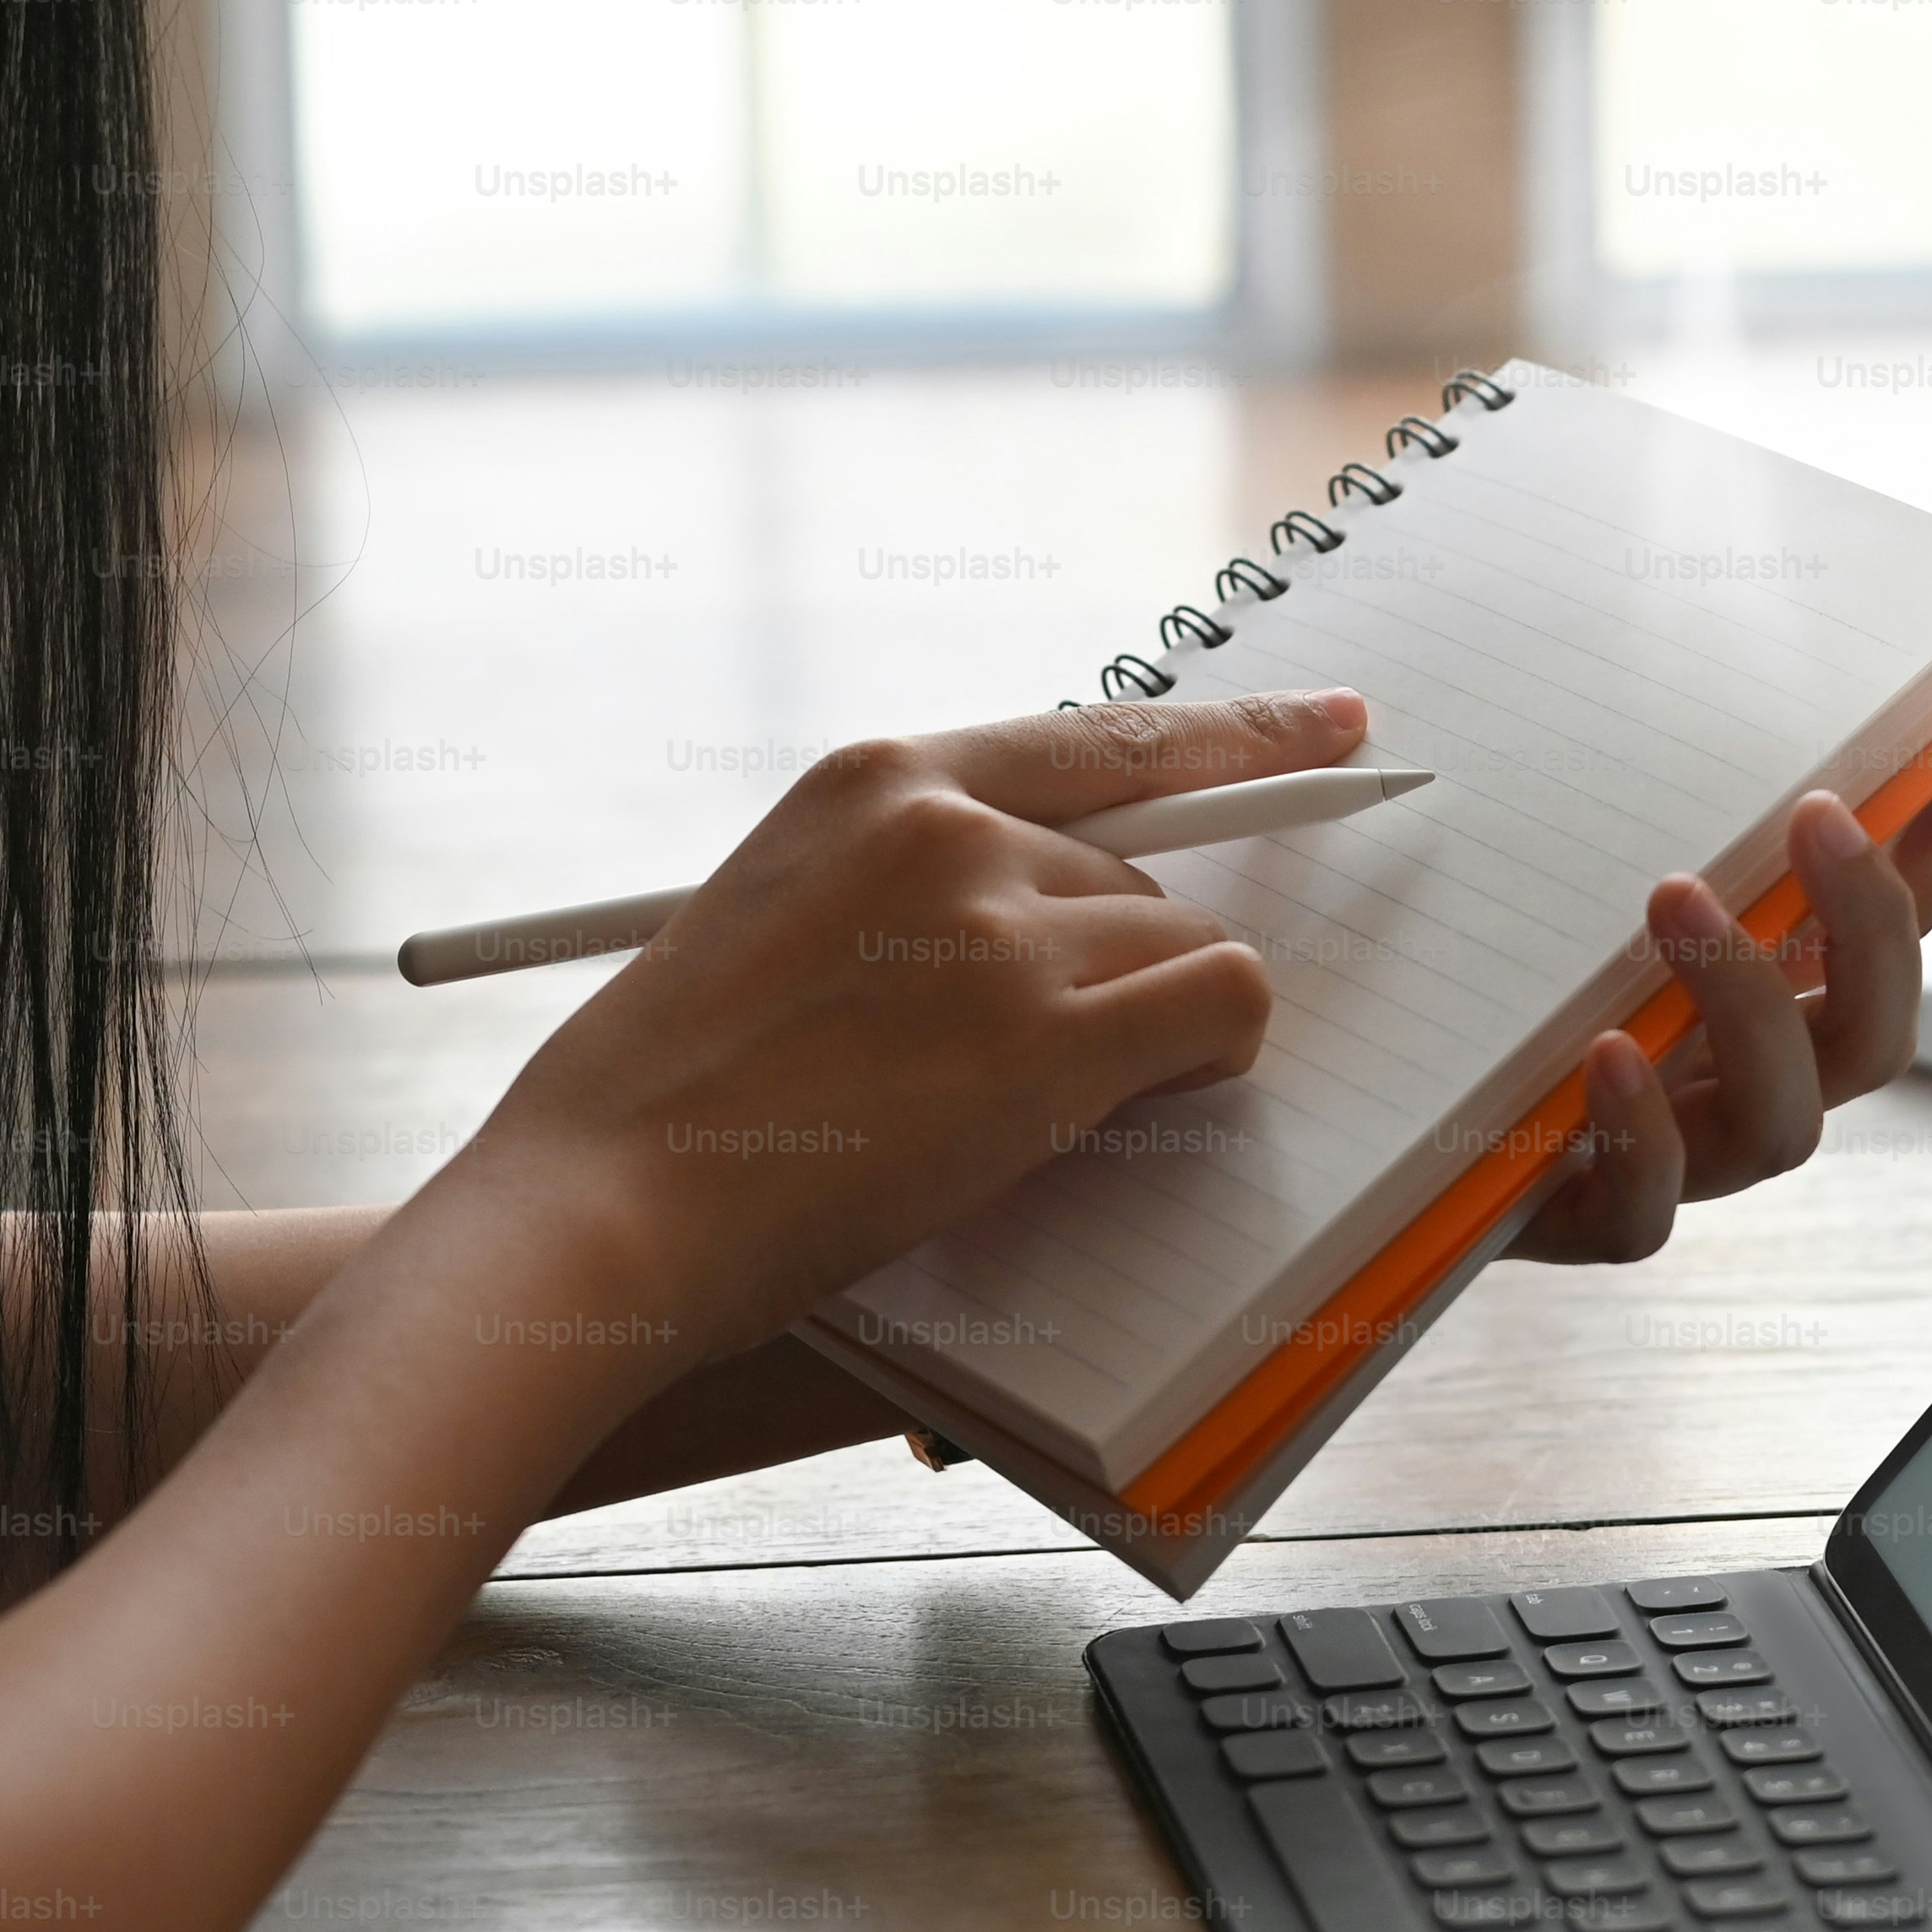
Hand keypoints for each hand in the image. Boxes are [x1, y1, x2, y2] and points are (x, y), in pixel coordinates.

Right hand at [445, 691, 1363, 1351]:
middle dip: (1121, 963)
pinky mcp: (1046, 1041)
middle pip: (1141, 868)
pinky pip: (1220, 1005)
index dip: (1236, 730)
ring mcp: (1002, 928)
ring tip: (1029, 1105)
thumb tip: (1034, 921)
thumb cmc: (661, 1100)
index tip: (1330, 726)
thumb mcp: (773, 919)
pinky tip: (1151, 1096)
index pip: (1098, 733)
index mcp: (871, 779)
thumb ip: (900, 889)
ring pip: (1182, 940)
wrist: (601, 1206)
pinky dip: (1214, 1052)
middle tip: (1038, 1057)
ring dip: (1148, 1023)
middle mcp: (949, 826)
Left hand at [1509, 726, 1931, 1264]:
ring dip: (1748, 1005)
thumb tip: (1726, 695)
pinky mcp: (1593, 1216)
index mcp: (1774, 996)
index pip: (1899, 922)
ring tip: (1674, 898)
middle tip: (1814, 816)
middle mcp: (1751, 1081)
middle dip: (1867, 926)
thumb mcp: (1587, 875)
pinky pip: (1646, 1210)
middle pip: (1874, 1035)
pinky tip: (1607, 1054)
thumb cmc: (1510, 983)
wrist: (1390, 1130)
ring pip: (1782, 1125)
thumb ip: (1668, 814)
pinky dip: (1641, 1130)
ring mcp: (1683, 1156)